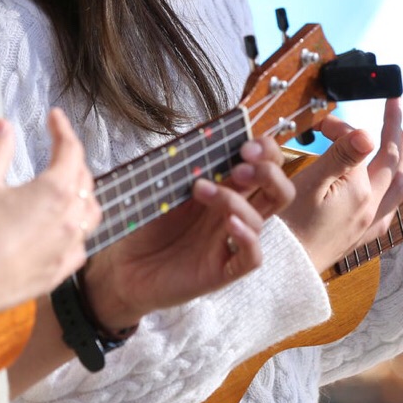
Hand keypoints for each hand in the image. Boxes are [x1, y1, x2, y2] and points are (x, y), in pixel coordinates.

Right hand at [0, 112, 99, 318]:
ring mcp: (68, 246)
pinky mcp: (60, 271)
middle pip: (84, 180)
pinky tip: (66, 232)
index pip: (70, 149)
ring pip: (90, 214)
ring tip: (71, 189)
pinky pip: (80, 247)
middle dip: (73, 160)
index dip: (62, 129)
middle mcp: (70, 217)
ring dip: (83, 196)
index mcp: (56, 189)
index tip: (54, 117)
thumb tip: (3, 124)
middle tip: (59, 151)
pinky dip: (76, 233)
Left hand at [80, 138, 296, 330]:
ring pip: (262, 220)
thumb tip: (204, 133)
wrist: (122, 266)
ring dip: (234, 200)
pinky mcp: (223, 269)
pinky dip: (247, 238)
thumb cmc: (143, 224)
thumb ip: (186, 162)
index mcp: (225, 188)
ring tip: (201, 190)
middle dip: (269, 172)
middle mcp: (233, 213)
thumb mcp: (163, 184)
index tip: (245, 145)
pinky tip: (228, 225)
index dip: (266, 151)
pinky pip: (252, 257)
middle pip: (279, 191)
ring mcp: (230, 241)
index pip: (266, 165)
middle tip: (240, 166)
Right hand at [280, 99, 402, 270]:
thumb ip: (341, 156)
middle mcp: (371, 208)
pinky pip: (388, 212)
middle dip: (395, 130)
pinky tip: (391, 193)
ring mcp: (366, 225)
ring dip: (402, 160)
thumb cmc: (288, 227)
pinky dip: (393, 194)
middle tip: (396, 105)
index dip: (339, 129)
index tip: (320, 124)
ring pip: (397, 187)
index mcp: (360, 191)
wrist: (282, 270)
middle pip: (392, 162)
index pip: (357, 145)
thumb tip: (368, 133)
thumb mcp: (309, 185)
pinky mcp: (358, 239)